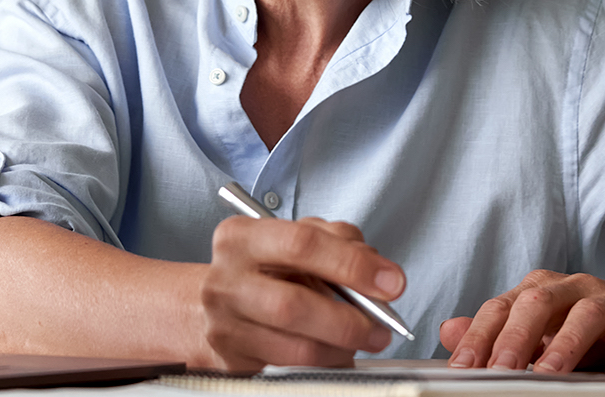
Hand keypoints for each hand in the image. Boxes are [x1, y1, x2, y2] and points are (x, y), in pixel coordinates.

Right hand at [198, 216, 405, 371]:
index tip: (390, 282)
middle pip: (293, 304)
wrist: (213, 304)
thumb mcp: (296, 238)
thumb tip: (380, 273)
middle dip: (348, 319)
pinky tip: (338, 351)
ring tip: (365, 339)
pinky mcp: (232, 359)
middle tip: (381, 326)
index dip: (352, 264)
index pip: (302, 244)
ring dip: (341, 347)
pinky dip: (325, 361)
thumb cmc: (264, 268)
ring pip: (295, 346)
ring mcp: (224, 323)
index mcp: (241, 237)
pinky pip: (291, 367)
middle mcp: (226, 280)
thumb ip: (338, 242)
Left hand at [439, 270, 604, 375]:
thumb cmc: (598, 325)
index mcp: (543, 289)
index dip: (479, 336)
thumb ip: (498, 332)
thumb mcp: (546, 328)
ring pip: (587, 315)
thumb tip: (448, 332)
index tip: (461, 366)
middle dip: (515, 338)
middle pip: (538, 303)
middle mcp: (575, 288)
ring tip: (548, 373)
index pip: (502, 307)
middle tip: (497, 370)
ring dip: (565, 345)